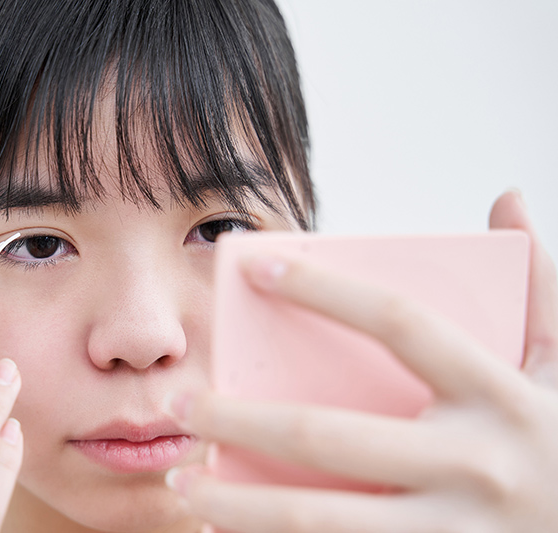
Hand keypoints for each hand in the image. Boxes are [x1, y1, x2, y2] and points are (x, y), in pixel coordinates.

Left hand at [165, 191, 557, 531]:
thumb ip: (542, 284)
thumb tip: (509, 199)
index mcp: (501, 395)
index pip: (398, 324)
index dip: (325, 291)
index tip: (257, 268)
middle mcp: (473, 464)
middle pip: (329, 435)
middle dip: (241, 421)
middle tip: (181, 406)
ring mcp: (453, 530)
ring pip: (322, 520)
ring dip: (240, 504)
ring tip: (183, 485)